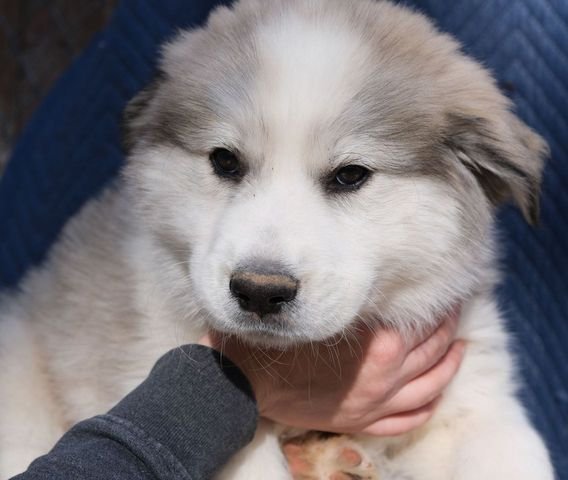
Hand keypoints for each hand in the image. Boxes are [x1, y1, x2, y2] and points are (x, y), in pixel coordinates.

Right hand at [199, 308, 463, 435]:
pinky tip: (435, 394)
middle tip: (457, 313)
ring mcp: (375, 405)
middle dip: (448, 331)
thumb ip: (348, 306)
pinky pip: (407, 420)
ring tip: (459, 349)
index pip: (419, 326)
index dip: (438, 309)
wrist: (249, 388)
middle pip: (430, 353)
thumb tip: (373, 288)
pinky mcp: (362, 422)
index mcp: (373, 350)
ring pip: (428, 388)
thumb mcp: (316, 317)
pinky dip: (427, 406)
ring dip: (448, 367)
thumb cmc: (280, 347)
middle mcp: (382, 380)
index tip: (447, 294)